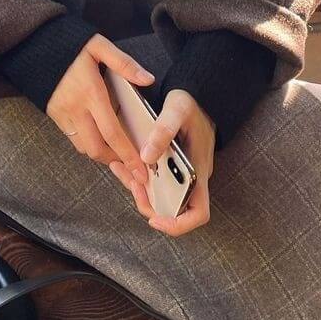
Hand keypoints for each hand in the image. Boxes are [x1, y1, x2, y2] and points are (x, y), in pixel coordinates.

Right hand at [46, 33, 153, 180]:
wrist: (35, 46)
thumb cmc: (71, 44)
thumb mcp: (99, 46)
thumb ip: (125, 64)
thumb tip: (148, 79)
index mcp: (91, 93)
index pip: (112, 132)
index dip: (127, 154)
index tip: (141, 169)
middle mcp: (76, 108)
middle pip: (97, 148)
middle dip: (116, 161)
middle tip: (132, 165)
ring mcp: (63, 114)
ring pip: (84, 147)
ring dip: (102, 154)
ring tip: (118, 153)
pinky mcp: (54, 116)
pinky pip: (73, 138)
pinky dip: (88, 144)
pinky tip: (99, 138)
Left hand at [109, 89, 215, 236]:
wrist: (197, 94)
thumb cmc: (192, 102)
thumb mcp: (178, 109)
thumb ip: (164, 130)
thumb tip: (146, 157)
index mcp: (199, 172)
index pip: (198, 214)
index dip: (179, 224)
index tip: (156, 219)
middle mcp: (190, 179)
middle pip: (171, 209)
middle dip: (148, 204)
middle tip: (132, 184)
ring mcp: (179, 174)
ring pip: (158, 196)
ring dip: (138, 189)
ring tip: (121, 168)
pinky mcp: (169, 167)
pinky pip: (152, 181)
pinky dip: (135, 177)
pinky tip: (121, 164)